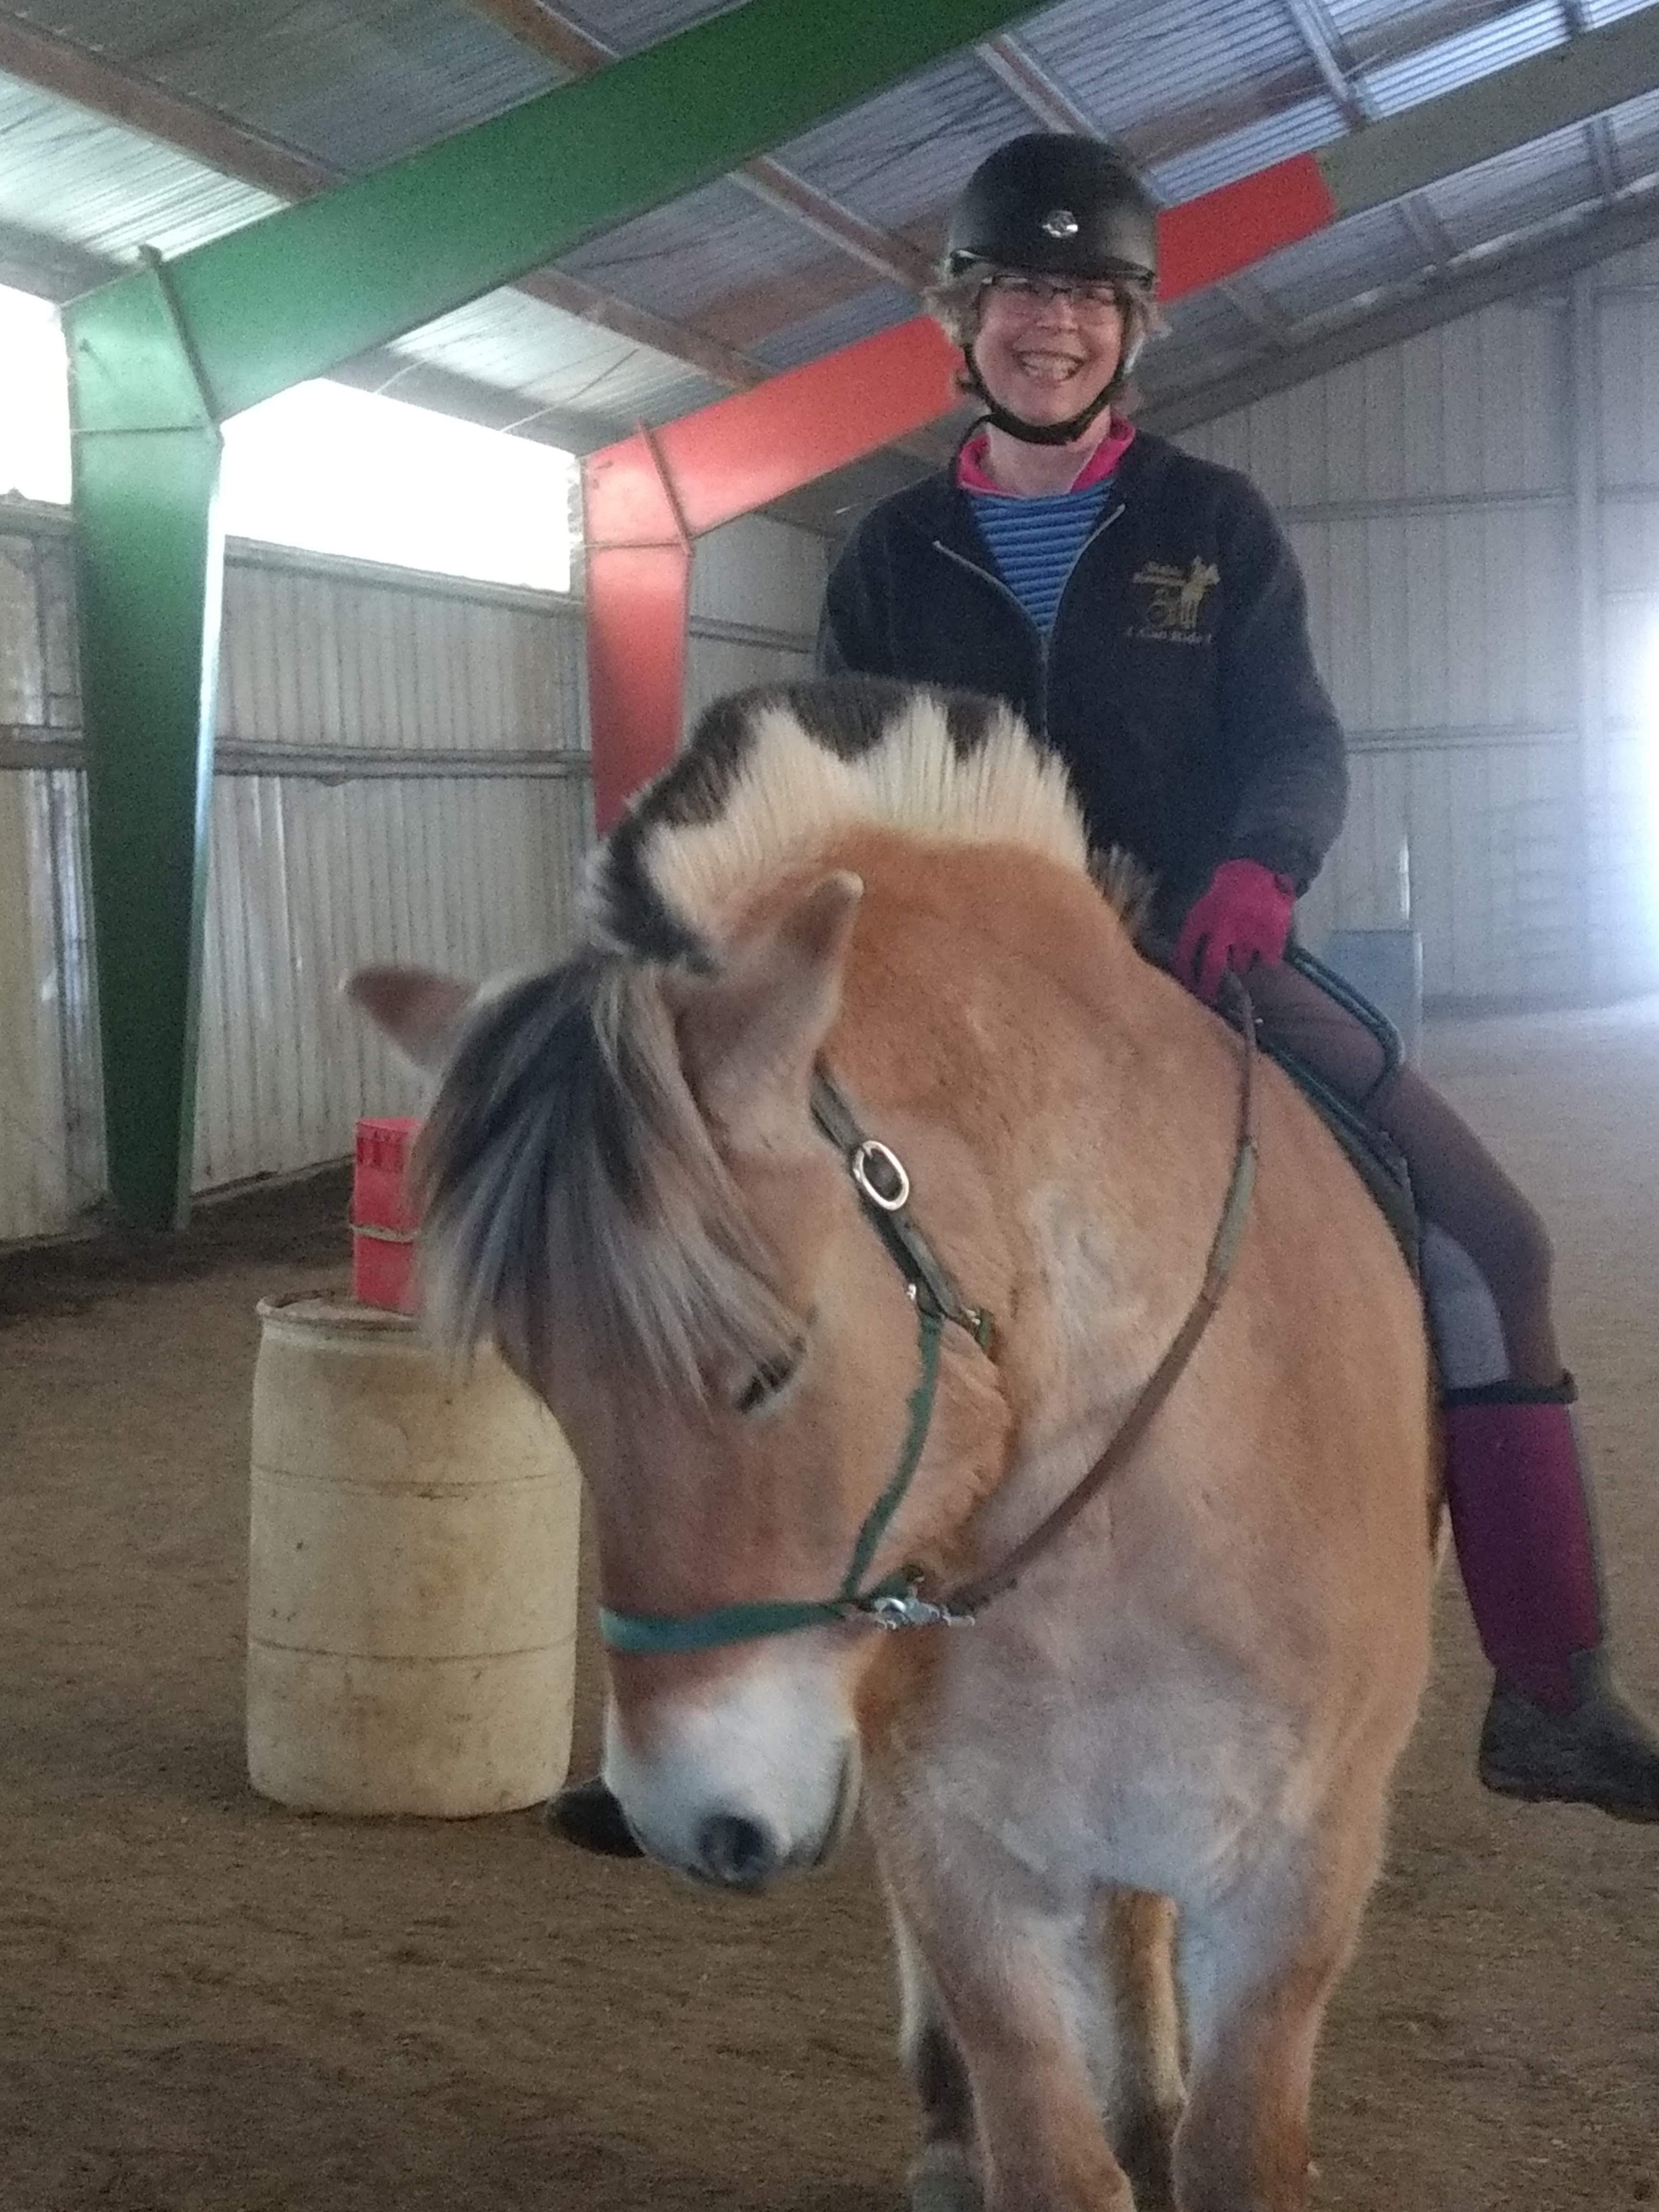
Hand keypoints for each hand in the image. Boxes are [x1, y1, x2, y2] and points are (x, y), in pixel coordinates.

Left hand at [1173, 860, 1294, 1003]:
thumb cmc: (1230, 879)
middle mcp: (1223, 930)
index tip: (1184, 983)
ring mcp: (1249, 935)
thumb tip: (1185, 947)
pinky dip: (1265, 962)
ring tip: (1239, 969)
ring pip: (1241, 965)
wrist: (1264, 863)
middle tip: (1208, 998)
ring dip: (1239, 968)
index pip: (1186, 951)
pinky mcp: (1272, 937)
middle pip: (1212, 967)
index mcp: (1202, 917)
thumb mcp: (1203, 895)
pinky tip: (1264, 960)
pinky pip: (1267, 961)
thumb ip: (1196, 921)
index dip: (1184, 970)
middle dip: (1208, 986)